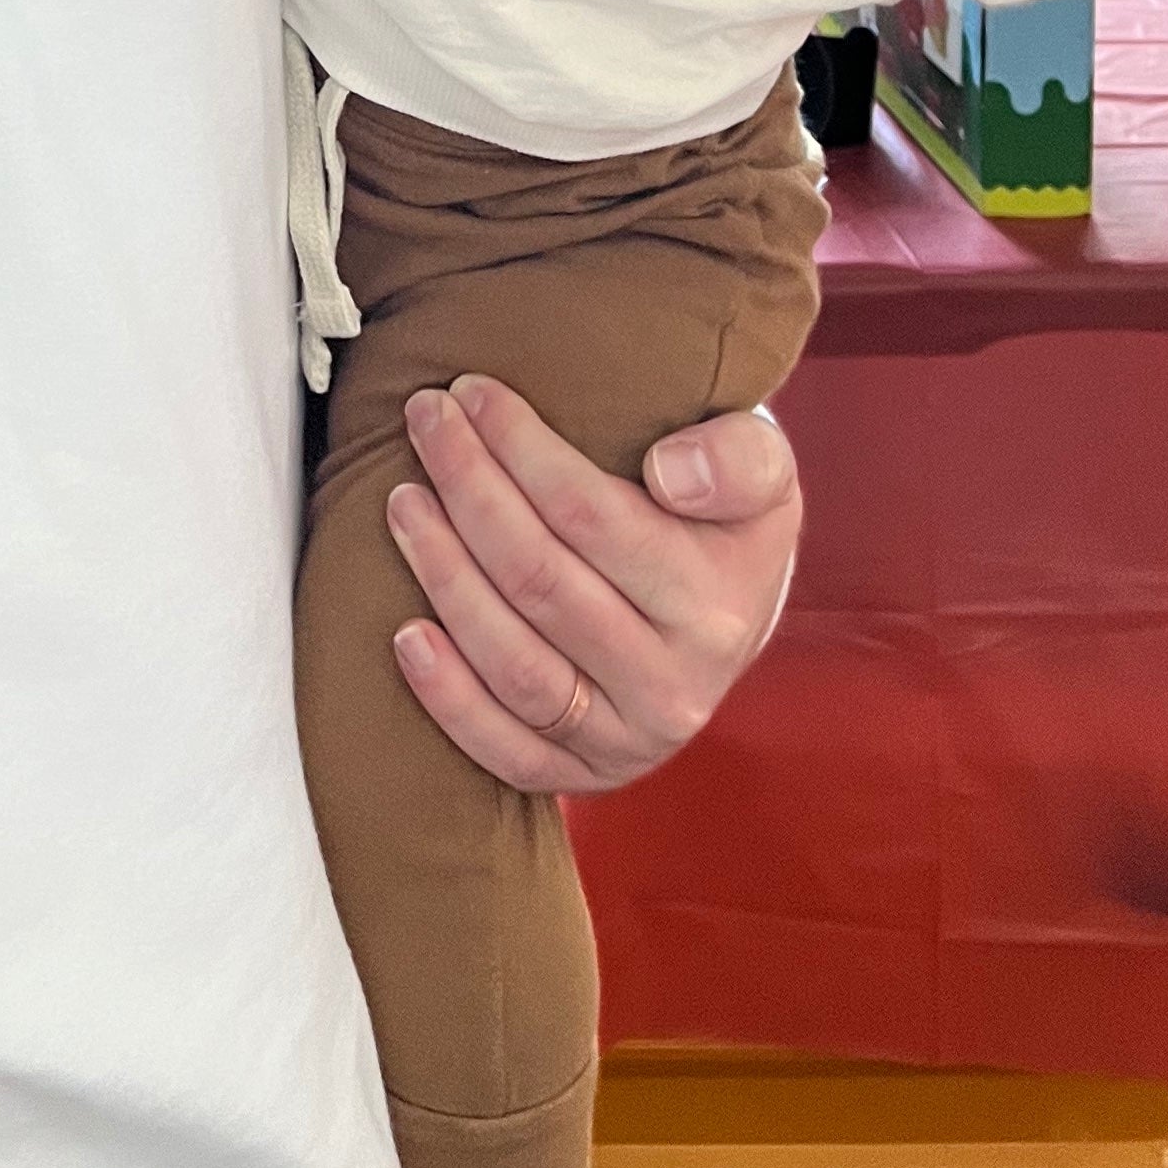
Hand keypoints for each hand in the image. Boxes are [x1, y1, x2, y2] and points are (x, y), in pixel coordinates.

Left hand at [383, 380, 798, 794]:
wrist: (733, 612)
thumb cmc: (726, 517)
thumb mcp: (764, 467)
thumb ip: (738, 456)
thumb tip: (670, 472)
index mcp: (714, 606)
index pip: (590, 515)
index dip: (519, 447)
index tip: (472, 392)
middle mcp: (672, 687)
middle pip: (538, 580)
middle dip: (468, 489)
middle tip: (426, 420)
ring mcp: (626, 742)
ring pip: (512, 664)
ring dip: (443, 575)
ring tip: (403, 500)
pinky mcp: (584, 776)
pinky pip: (505, 751)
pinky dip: (447, 697)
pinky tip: (405, 633)